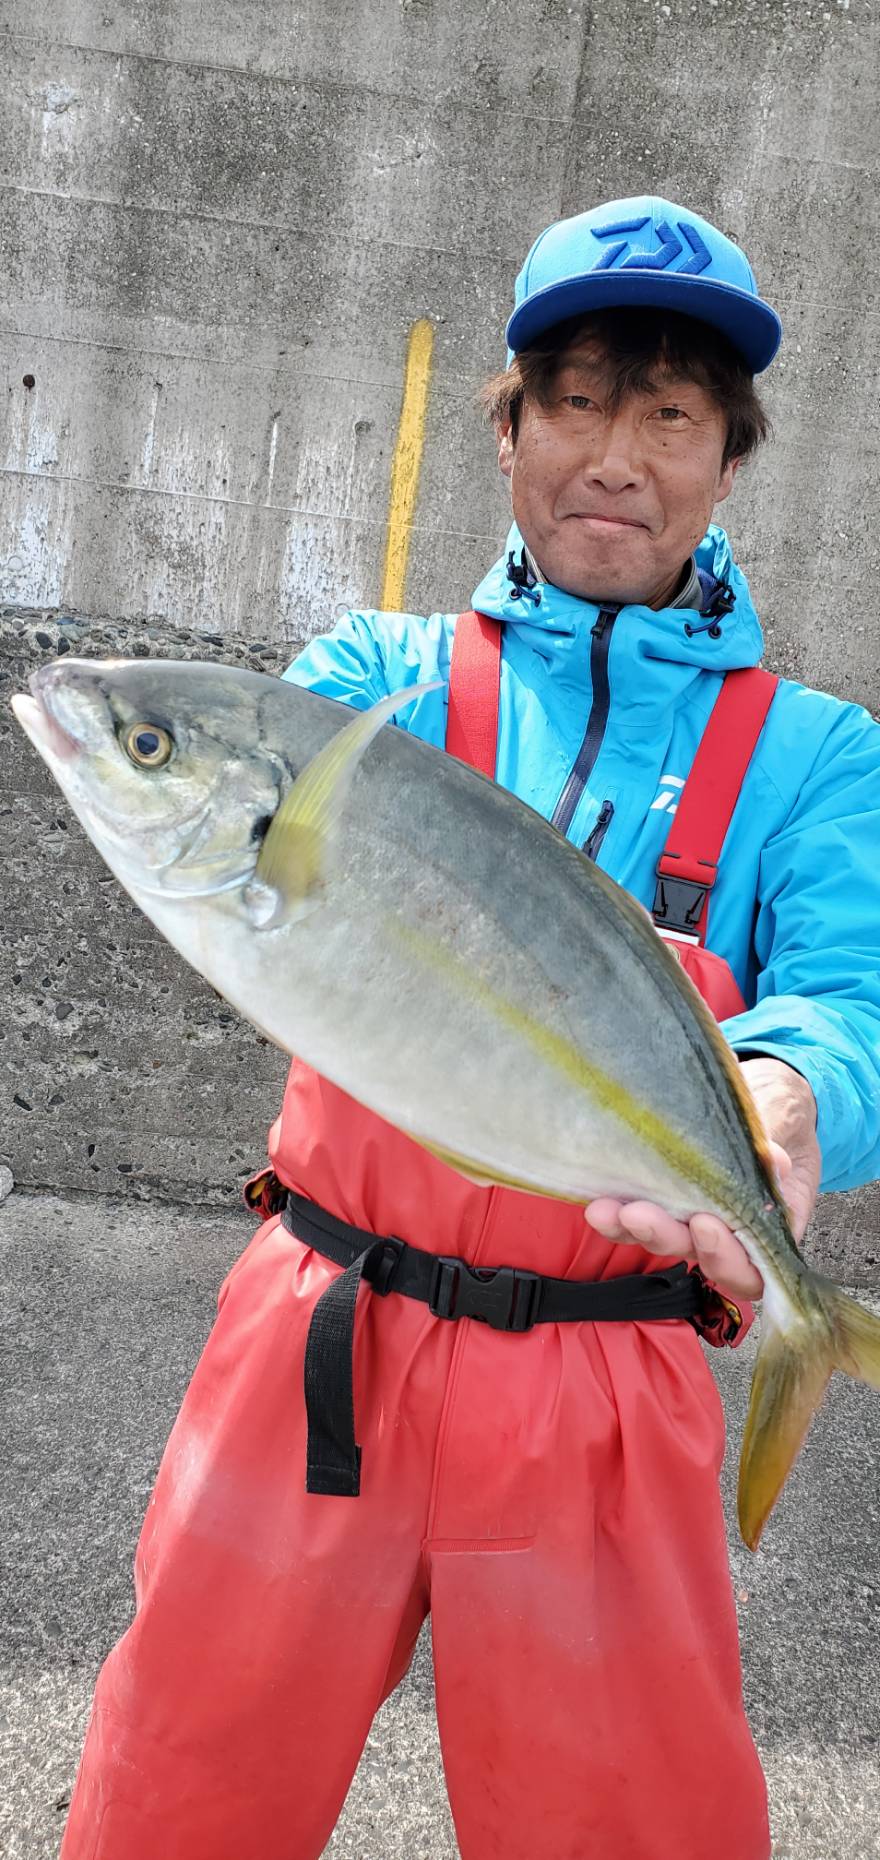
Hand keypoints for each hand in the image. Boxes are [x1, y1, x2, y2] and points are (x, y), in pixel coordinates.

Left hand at [585, 1056, 821, 1302]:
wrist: (761, 1096)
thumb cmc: (778, 1118)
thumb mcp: (785, 1124)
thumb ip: (776, 1146)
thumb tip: (774, 1164)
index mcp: (769, 1228)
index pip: (749, 1269)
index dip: (726, 1256)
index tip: (703, 1223)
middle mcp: (727, 1235)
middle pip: (696, 1255)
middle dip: (665, 1236)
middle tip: (639, 1214)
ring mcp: (690, 1222)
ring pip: (661, 1240)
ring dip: (629, 1229)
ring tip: (604, 1209)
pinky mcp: (661, 1206)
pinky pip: (637, 1222)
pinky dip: (616, 1216)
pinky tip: (596, 1200)